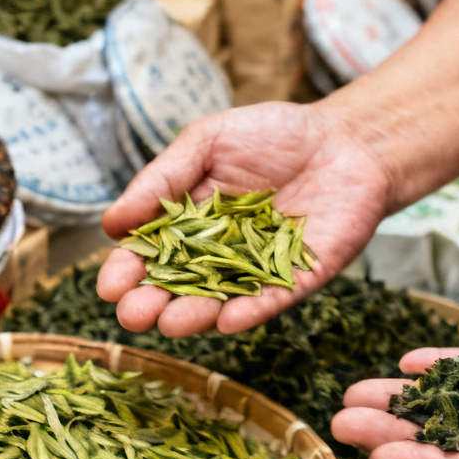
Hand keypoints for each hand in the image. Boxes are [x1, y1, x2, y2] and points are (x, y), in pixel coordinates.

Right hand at [98, 101, 391, 336]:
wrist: (348, 139)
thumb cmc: (274, 135)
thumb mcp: (207, 141)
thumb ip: (163, 179)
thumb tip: (111, 223)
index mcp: (187, 224)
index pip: (149, 253)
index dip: (128, 271)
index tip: (110, 286)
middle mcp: (216, 255)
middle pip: (177, 286)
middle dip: (152, 303)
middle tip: (132, 315)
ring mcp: (255, 271)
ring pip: (218, 300)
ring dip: (194, 315)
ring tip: (170, 323)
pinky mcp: (296, 280)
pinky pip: (269, 300)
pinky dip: (250, 310)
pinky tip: (228, 320)